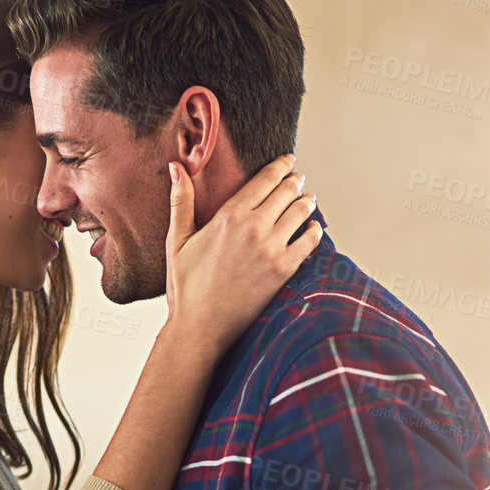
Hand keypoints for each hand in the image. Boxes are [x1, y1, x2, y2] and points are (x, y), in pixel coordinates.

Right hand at [163, 155, 320, 357]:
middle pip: (287, 191)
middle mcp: (253, 227)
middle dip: (295, 182)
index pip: (265, 179)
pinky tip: (312, 228)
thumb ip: (181, 201)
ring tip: (308, 200)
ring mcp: (271, 249)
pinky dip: (314, 230)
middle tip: (298, 180)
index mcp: (228, 215)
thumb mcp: (177, 241)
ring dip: (306, 202)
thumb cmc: (186, 287)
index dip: (281, 166)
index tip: (288, 161)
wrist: (200, 327)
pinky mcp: (283, 270)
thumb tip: (175, 166)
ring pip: (300, 212)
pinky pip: (309, 241)